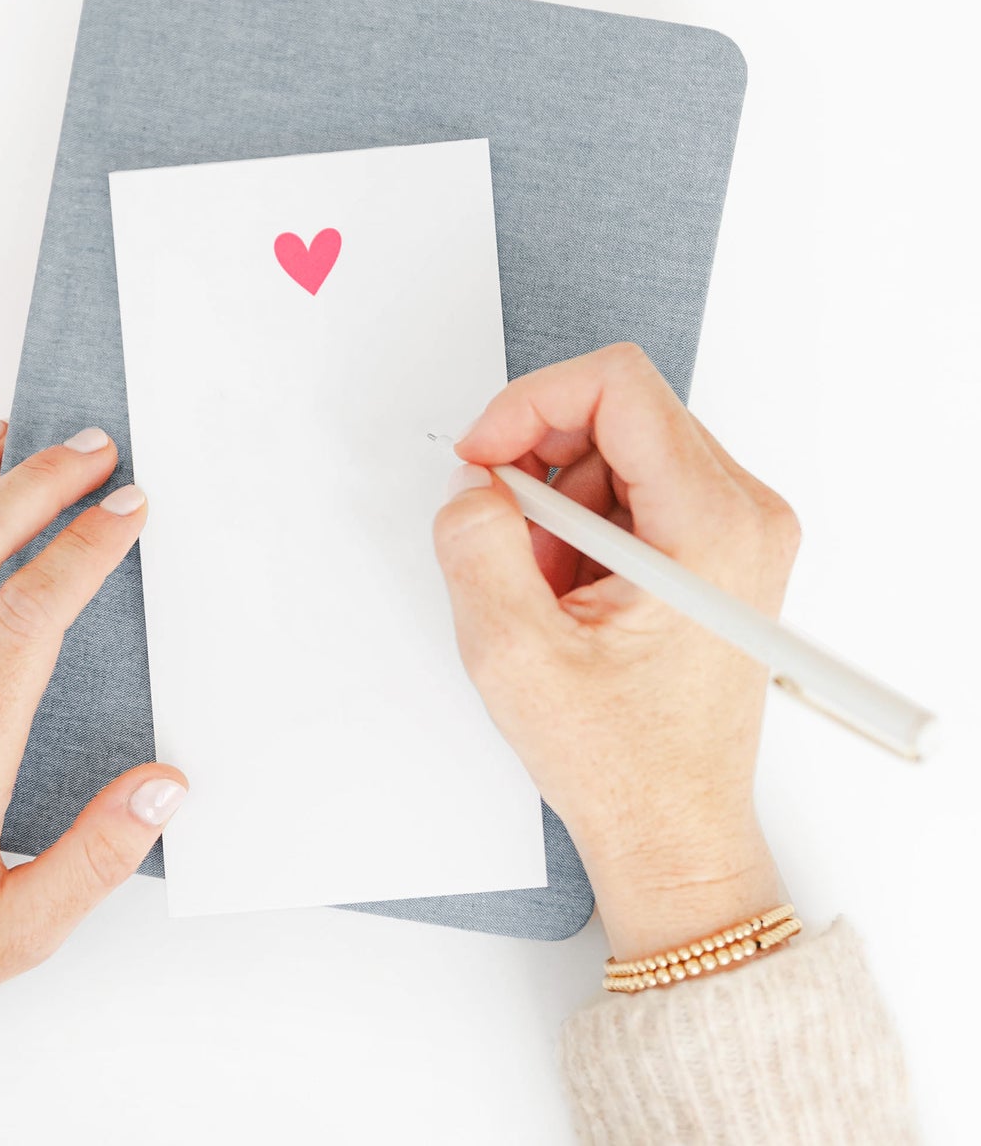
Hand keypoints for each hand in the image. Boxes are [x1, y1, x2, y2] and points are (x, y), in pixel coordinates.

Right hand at [433, 344, 796, 958]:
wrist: (675, 830)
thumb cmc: (623, 764)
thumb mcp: (513, 654)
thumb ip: (475, 544)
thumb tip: (472, 482)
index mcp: (712, 526)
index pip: (616, 384)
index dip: (528, 404)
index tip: (482, 457)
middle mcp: (743, 513)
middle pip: (617, 410)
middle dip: (538, 462)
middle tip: (504, 534)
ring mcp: (735, 528)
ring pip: (615, 449)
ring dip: (555, 501)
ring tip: (544, 586)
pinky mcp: (715, 547)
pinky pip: (628, 489)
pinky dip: (579, 525)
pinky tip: (569, 593)